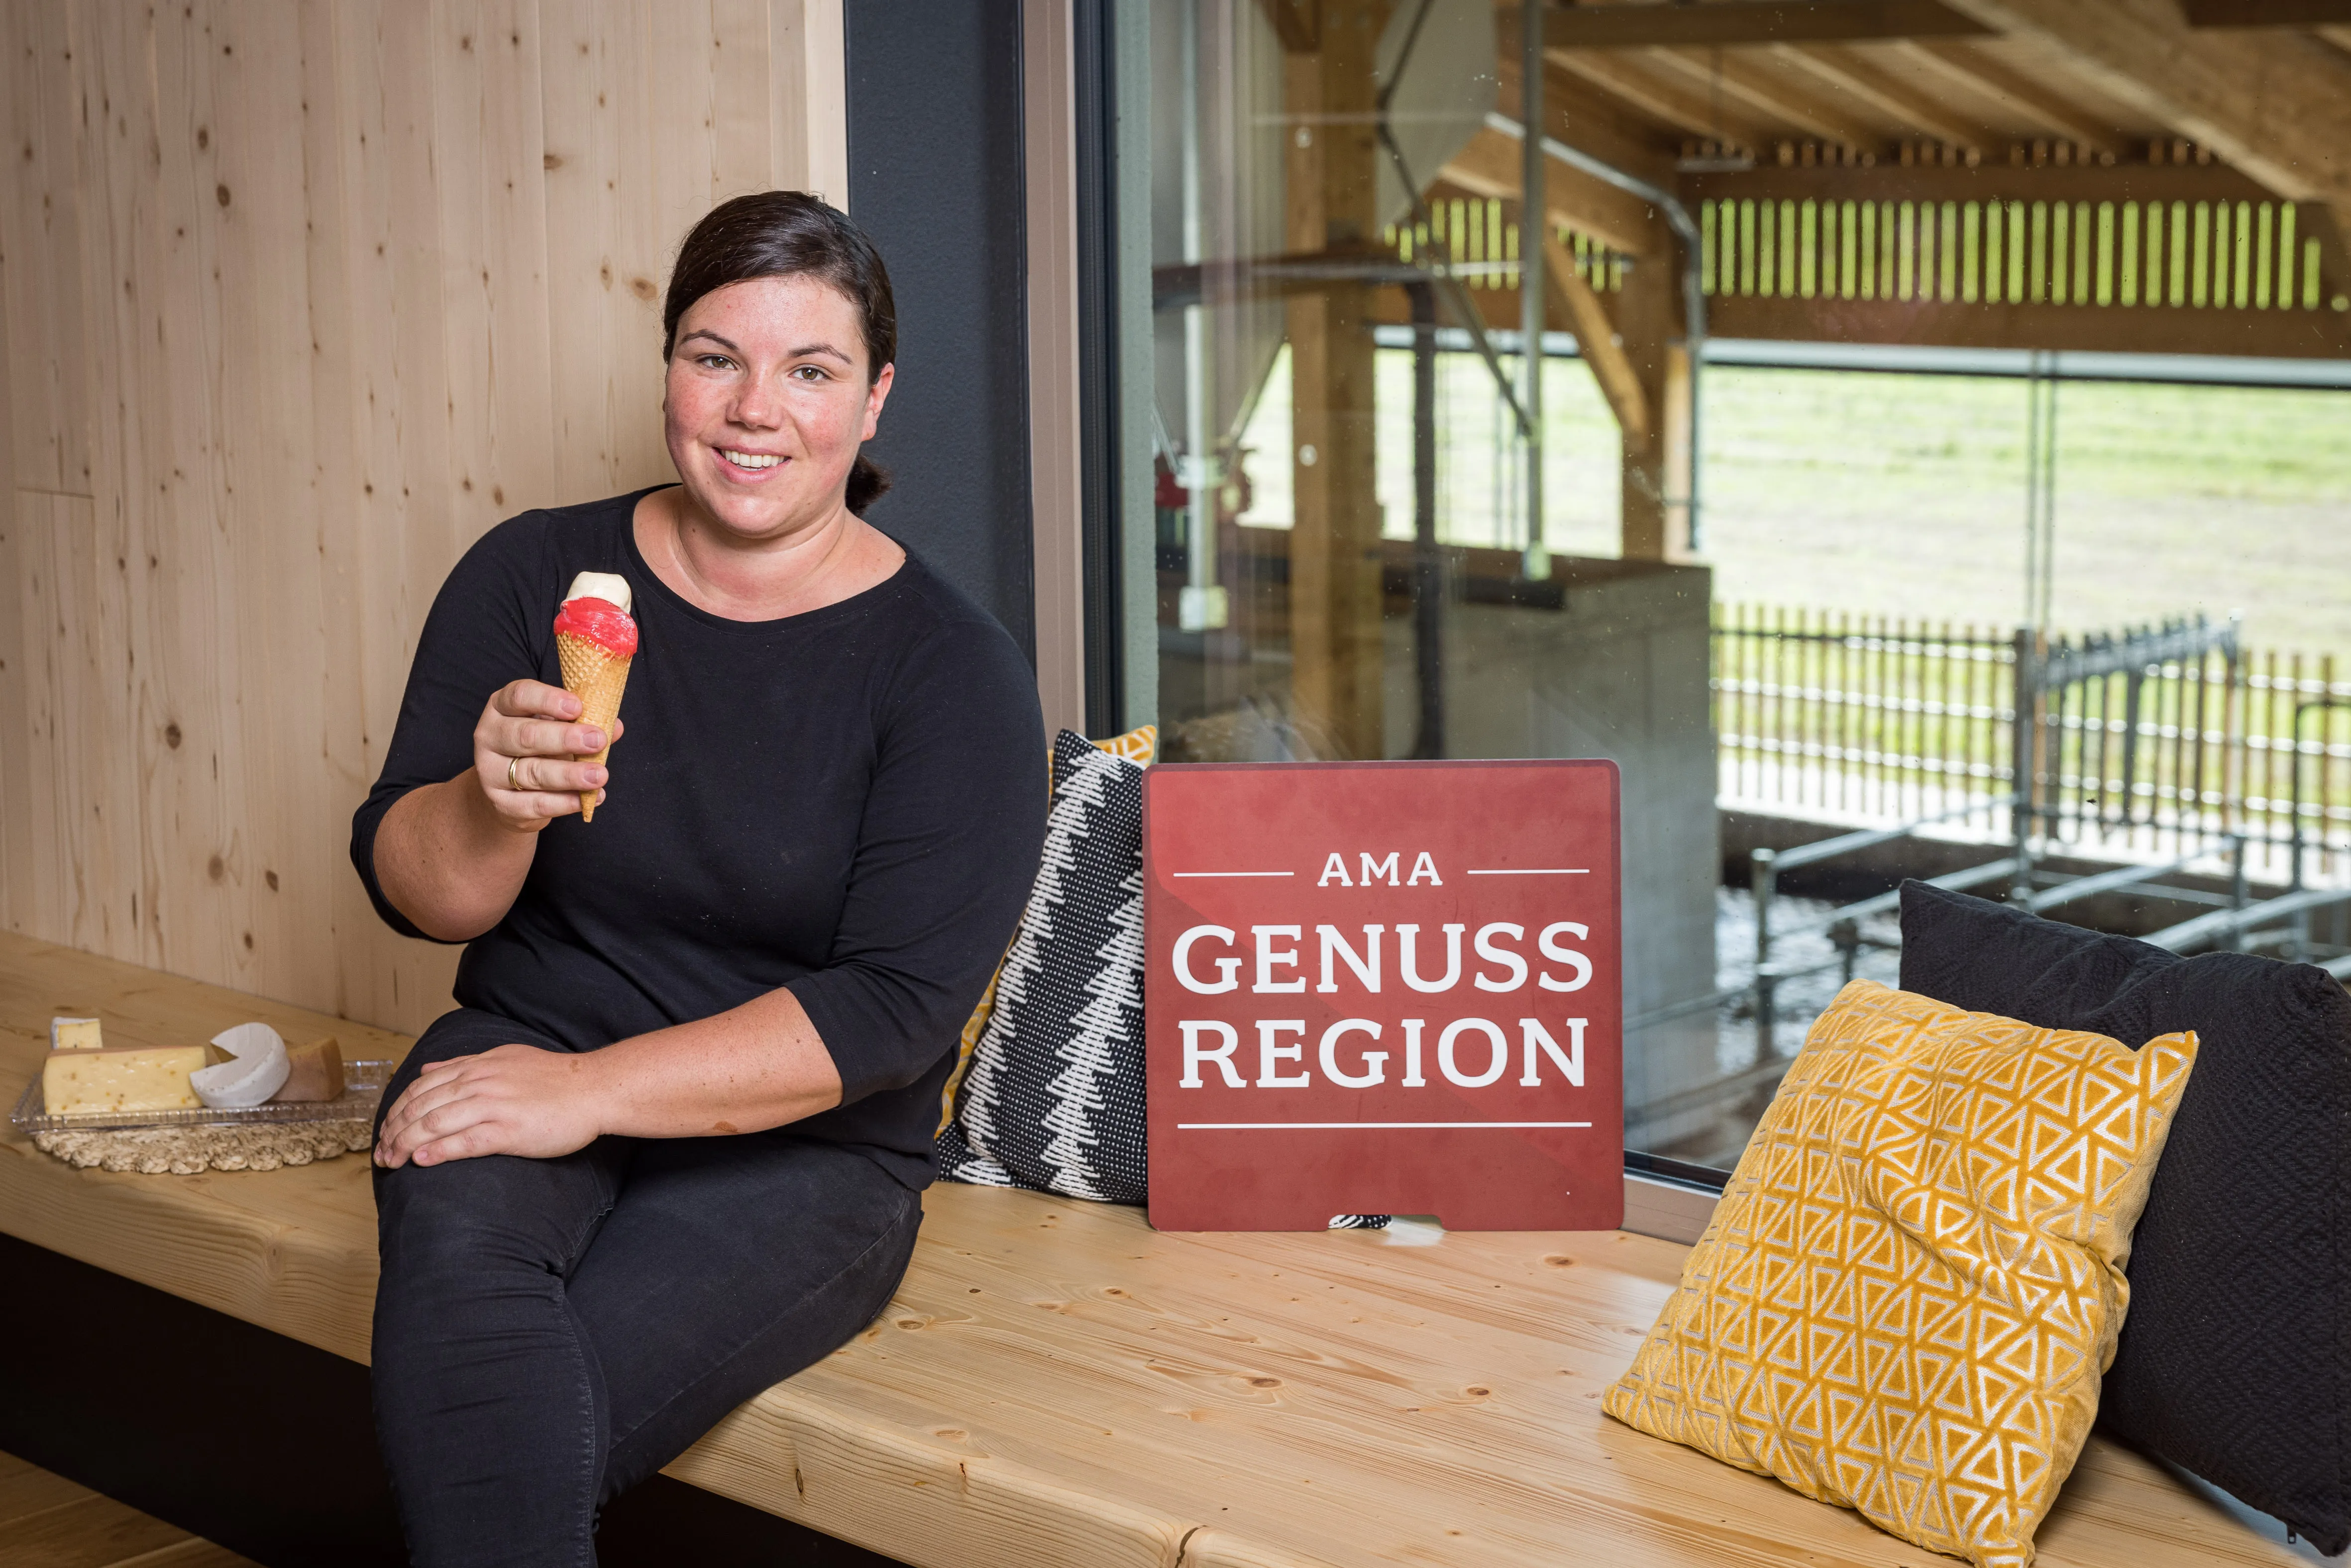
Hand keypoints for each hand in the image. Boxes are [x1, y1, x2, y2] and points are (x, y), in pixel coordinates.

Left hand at [373, 1044, 611, 1167]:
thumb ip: (464, 1064)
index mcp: (477, 1067)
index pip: (421, 1087)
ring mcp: (494, 1106)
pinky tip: (422, 1161)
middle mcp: (480, 1083)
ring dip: (407, 1144)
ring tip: (392, 1161)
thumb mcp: (505, 1057)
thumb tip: (429, 1068)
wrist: (593, 1089)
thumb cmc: (554, 1078)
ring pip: (436, 1124)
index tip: (385, 1131)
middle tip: (381, 1154)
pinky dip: (439, 1151)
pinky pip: (466, 1141)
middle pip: (422, 1107)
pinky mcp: (510, 1130)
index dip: (396, 1110)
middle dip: (394, 1132)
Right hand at [472, 680, 626, 829]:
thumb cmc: (538, 748)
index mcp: (501, 708)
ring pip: (532, 773)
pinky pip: (535, 804)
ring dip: (570, 774)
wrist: (510, 792)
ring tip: (599, 775)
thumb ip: (583, 723)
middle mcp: (489, 736)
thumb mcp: (556, 727)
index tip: (578, 707)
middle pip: (525, 735)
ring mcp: (490, 772)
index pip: (519, 696)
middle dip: (565, 738)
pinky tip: (587, 799)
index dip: (548, 700)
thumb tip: (614, 726)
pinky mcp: (501, 804)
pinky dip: (564, 802)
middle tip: (597, 740)